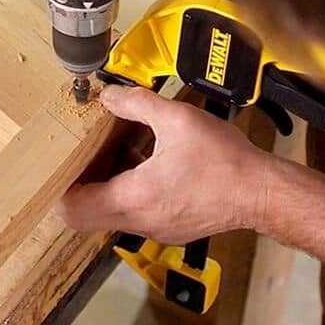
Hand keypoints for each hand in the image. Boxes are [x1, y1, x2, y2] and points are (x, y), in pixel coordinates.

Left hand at [57, 86, 275, 241]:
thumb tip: (110, 95)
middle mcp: (140, 221)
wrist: (263, 192)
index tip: (64, 167)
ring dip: (108, 188)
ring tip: (120, 155)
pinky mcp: (172, 228)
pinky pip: (137, 215)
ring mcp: (156, 229)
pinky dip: (132, 193)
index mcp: (133, 198)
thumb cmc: (226, 163)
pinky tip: (149, 165)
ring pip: (112, 216)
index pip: (73, 209)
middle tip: (87, 159)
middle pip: (87, 216)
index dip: (61, 189)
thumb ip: (136, 104)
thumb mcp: (177, 120)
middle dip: (82, 187)